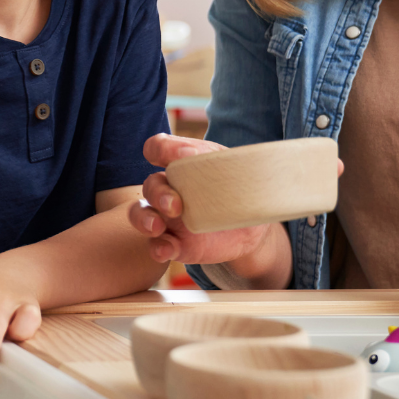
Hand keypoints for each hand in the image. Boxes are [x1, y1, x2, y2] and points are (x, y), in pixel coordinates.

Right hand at [127, 134, 273, 265]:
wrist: (257, 227)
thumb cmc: (241, 188)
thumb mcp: (235, 168)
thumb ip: (215, 159)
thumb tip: (190, 154)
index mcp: (183, 164)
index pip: (159, 148)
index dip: (159, 149)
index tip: (176, 156)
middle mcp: (171, 189)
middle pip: (151, 185)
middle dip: (158, 193)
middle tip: (175, 205)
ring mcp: (169, 218)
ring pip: (141, 214)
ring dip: (144, 219)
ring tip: (157, 227)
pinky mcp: (176, 243)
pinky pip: (157, 245)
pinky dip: (158, 248)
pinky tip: (167, 249)